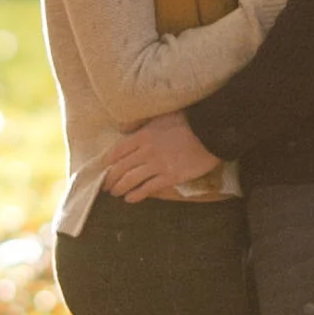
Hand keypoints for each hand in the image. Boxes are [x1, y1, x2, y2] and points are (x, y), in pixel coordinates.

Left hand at [102, 112, 217, 199]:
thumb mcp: (161, 115)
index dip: (107, 161)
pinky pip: (148, 188)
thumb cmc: (188, 120)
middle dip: (110, 178)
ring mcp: (158, 165)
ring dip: (119, 188)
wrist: (210, 131)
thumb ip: (142, 123)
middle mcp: (146, 151)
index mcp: (143, 135)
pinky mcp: (170, 177)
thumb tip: (124, 129)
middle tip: (106, 185)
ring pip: (131, 180)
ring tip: (115, 193)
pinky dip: (136, 195)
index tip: (102, 168)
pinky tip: (130, 199)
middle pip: (121, 168)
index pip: (117, 151)